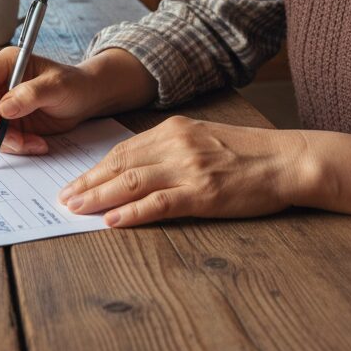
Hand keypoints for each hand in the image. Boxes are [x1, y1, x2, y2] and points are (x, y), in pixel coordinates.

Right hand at [0, 48, 105, 154]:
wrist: (83, 100)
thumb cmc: (73, 84)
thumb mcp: (58, 85)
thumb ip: (32, 94)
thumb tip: (4, 108)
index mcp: (7, 63)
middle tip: (16, 140)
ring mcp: (0, 104)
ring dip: (5, 140)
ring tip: (33, 142)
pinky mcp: (7, 123)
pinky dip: (15, 146)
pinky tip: (36, 144)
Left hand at [57, 115, 305, 227]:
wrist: (287, 160)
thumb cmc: (249, 153)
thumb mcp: (204, 138)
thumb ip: (171, 149)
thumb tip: (137, 167)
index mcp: (173, 129)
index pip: (123, 149)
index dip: (94, 168)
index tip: (74, 182)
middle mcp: (176, 144)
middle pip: (120, 165)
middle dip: (87, 183)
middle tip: (62, 199)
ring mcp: (189, 168)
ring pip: (132, 182)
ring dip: (99, 197)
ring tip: (75, 209)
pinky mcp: (204, 193)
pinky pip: (160, 203)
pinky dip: (133, 212)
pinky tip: (112, 221)